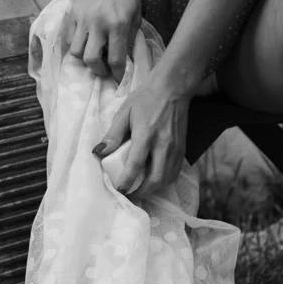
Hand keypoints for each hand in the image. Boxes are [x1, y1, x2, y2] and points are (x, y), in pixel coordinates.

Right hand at [67, 0, 141, 81]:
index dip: (117, 74)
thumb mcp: (137, 13)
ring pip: (76, 52)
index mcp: (119, 24)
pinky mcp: (73, 14)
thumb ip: (130, 37)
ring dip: (84, 60)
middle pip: (91, 60)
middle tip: (104, 72)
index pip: (116, 59)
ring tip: (93, 58)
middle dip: (99, 71)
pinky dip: (74, 47)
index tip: (118, 79)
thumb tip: (125, 58)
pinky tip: (84, 45)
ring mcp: (83, 19)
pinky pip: (68, 39)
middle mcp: (99, 24)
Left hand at [92, 77, 190, 196]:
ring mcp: (176, 148)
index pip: (136, 164)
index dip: (126, 181)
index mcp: (147, 134)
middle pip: (155, 178)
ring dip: (153, 189)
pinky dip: (163, 181)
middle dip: (141, 192)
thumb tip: (99, 152)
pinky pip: (174, 172)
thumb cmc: (146, 98)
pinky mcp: (182, 149)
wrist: (173, 88)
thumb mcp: (125, 112)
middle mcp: (164, 144)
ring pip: (167, 179)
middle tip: (128, 194)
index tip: (119, 190)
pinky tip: (153, 180)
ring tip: (139, 190)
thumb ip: (113, 134)